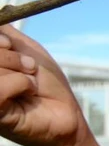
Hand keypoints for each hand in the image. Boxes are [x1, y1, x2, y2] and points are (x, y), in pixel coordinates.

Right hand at [0, 26, 82, 145]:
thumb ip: (2, 31)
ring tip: (30, 81)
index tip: (8, 43)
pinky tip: (28, 94)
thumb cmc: (45, 83)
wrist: (65, 114)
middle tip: (29, 67)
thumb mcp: (24, 49)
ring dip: (18, 70)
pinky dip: (21, 84)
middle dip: (10, 55)